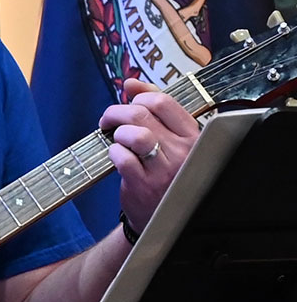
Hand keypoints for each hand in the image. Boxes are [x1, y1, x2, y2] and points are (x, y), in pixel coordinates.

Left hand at [100, 78, 199, 235]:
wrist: (165, 218)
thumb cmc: (168, 175)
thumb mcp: (172, 141)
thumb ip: (155, 110)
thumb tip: (132, 83)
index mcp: (194, 137)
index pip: (164, 101)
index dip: (139, 97)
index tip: (129, 104)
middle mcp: (184, 152)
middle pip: (142, 114)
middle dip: (116, 112)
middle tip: (108, 121)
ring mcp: (165, 170)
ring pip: (134, 133)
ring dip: (117, 132)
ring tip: (115, 140)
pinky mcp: (145, 185)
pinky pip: (122, 157)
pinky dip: (113, 152)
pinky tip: (117, 158)